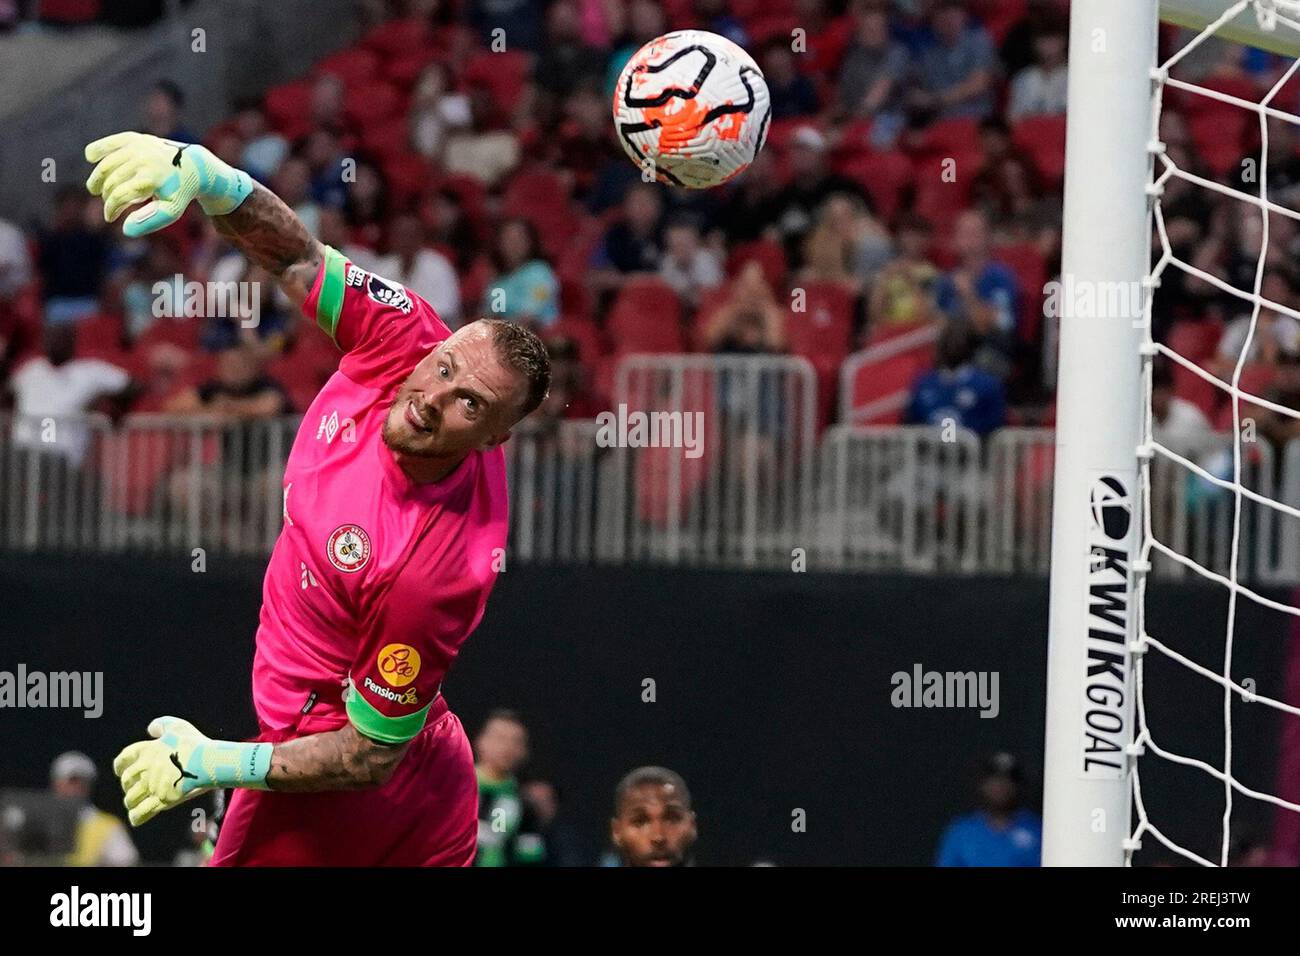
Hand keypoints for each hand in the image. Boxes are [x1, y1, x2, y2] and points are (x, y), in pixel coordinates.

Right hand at [85, 131, 250, 237]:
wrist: (193, 167)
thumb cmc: (179, 192)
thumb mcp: (171, 211)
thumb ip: (149, 222)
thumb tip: (125, 230)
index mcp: (151, 178)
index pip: (119, 195)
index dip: (111, 208)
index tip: (110, 217)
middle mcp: (144, 160)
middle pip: (111, 181)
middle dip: (106, 196)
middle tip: (108, 206)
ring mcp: (139, 147)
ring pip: (107, 164)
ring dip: (97, 178)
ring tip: (95, 189)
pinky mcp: (136, 138)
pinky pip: (110, 142)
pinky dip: (97, 149)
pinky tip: (90, 158)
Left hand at [113, 716, 214, 826]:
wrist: (208, 760)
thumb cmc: (195, 743)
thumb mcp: (178, 726)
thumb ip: (162, 725)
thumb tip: (151, 729)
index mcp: (146, 750)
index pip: (124, 758)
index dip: (119, 766)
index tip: (119, 771)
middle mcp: (144, 769)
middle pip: (126, 781)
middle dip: (127, 786)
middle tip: (132, 788)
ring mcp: (151, 786)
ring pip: (131, 799)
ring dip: (131, 802)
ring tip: (134, 804)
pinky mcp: (161, 800)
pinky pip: (141, 813)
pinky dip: (136, 816)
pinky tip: (136, 818)